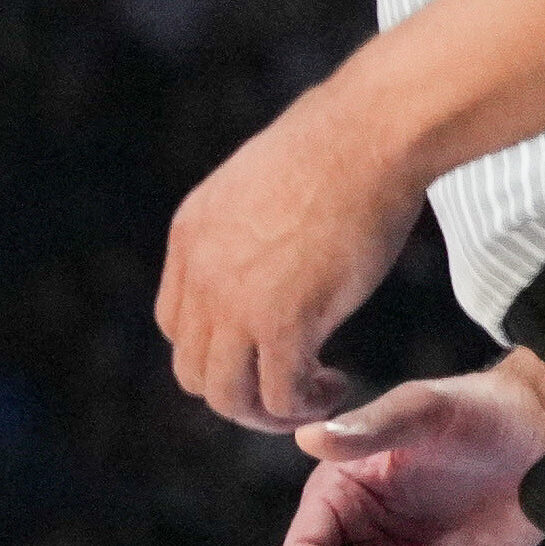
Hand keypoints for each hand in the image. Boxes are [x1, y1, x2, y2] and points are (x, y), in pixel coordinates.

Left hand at [159, 84, 426, 432]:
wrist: (367, 134)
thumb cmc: (338, 147)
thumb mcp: (262, 183)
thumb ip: (249, 225)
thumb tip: (269, 240)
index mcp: (190, 239)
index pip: (177, 324)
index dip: (217, 349)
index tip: (263, 349)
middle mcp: (200, 276)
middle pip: (193, 369)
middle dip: (238, 390)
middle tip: (289, 387)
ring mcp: (235, 303)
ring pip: (226, 396)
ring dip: (267, 411)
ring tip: (312, 397)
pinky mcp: (284, 321)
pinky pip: (279, 394)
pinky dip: (304, 405)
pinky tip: (335, 386)